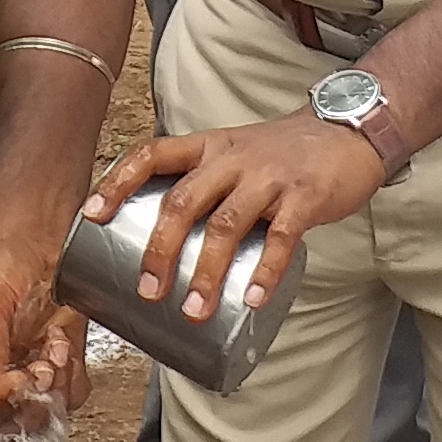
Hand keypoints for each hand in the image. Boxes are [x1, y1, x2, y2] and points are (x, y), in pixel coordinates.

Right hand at [0, 224, 88, 432]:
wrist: (43, 240)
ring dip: (49, 387)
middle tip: (35, 370)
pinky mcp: (58, 370)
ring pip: (36, 415)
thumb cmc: (1, 261)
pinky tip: (60, 344)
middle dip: (22, 400)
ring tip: (50, 351)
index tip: (3, 384)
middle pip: (0, 422)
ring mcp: (24, 375)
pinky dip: (70, 375)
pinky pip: (67, 395)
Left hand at [90, 115, 386, 321]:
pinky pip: (280, 237)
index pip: (151, 155)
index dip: (117, 182)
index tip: (91, 215)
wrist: (349, 130)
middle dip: (160, 249)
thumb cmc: (284, 154)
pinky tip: (251, 300)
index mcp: (208, 147)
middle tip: (147, 291)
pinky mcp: (305, 196)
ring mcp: (268, 177)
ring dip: (205, 271)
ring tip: (194, 310)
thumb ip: (205, 187)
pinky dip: (264, 271)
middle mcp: (232, 159)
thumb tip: (167, 246)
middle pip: (183, 201)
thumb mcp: (235, 154)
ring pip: (226, 225)